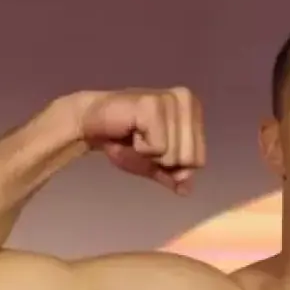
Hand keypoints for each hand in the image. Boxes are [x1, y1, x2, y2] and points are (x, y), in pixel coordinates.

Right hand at [77, 87, 205, 193]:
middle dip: (161, 160)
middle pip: (190, 160)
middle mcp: (187, 100)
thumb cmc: (124, 140)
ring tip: (135, 136)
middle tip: (142, 142)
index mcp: (193, 109)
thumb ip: (173, 175)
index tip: (152, 147)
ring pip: (174, 155)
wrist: (90, 126)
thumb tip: (186, 190)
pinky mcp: (153, 105)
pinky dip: (140, 148)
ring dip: (148, 154)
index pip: (199, 160)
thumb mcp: (154, 163)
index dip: (173, 165)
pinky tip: (130, 130)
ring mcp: (171, 100)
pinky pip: (158, 148)